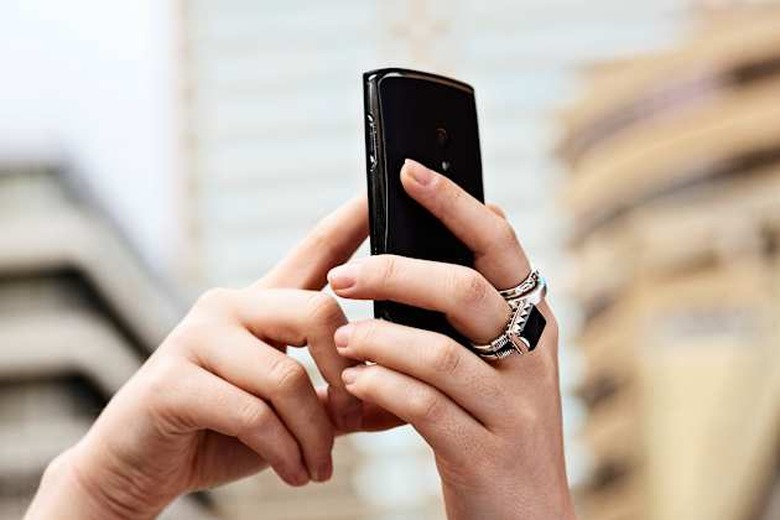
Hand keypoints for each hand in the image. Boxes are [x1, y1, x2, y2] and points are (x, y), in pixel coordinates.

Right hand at [25, 196, 399, 519]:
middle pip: (317, 311)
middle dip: (347, 374)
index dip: (352, 219)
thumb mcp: (293, 414)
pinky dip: (284, 451)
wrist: (139, 466)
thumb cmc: (222, 431)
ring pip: (286, 376)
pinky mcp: (173, 380)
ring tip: (320, 467)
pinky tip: (295, 473)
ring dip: (314, 434)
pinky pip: (252, 413)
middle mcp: (230, 305)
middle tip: (354, 418)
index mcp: (262, 304)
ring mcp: (197, 337)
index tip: (386, 189)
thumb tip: (406, 400)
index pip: (315, 249)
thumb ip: (342, 401)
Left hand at [328, 160, 575, 519]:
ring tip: (341, 340)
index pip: (500, 248)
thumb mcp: (497, 364)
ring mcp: (513, 409)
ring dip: (377, 340)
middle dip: (395, 274)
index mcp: (531, 326)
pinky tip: (354, 384)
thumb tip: (479, 216)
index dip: (456, 205)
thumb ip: (479, 307)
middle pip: (464, 292)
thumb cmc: (493, 428)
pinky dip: (381, 388)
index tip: (408, 172)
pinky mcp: (485, 455)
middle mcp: (530, 359)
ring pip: (438, 352)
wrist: (523, 519)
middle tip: (342, 278)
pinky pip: (424, 407)